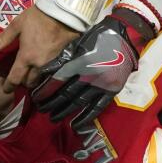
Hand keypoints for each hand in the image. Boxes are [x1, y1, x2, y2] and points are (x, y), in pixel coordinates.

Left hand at [0, 4, 78, 92]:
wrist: (63, 14)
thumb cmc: (38, 18)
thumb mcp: (17, 25)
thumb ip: (3, 38)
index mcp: (26, 57)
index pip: (16, 78)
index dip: (9, 85)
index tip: (6, 90)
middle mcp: (38, 64)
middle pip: (29, 81)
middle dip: (23, 83)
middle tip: (18, 80)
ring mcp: (50, 62)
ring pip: (39, 76)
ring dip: (33, 78)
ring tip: (28, 73)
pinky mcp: (58, 57)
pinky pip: (47, 69)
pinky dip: (41, 70)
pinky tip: (39, 64)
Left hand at [33, 10, 152, 127]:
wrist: (125, 37)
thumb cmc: (98, 37)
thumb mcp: (78, 44)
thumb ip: (63, 59)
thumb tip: (45, 72)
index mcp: (80, 62)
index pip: (58, 80)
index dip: (46, 90)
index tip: (36, 96)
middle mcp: (89, 75)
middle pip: (66, 93)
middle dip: (51, 102)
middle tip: (41, 108)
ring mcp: (102, 84)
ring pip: (79, 102)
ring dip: (64, 111)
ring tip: (53, 117)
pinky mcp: (112, 90)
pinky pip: (97, 107)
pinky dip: (86, 117)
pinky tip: (75, 124)